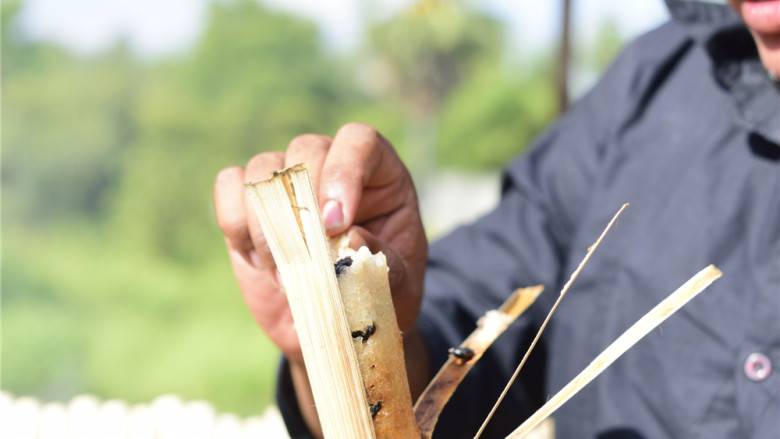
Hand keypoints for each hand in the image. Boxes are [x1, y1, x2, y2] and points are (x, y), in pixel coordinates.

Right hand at [214, 123, 427, 361]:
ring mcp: (286, 182)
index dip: (344, 173)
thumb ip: (385, 261)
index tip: (337, 224)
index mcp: (377, 175)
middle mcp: (330, 166)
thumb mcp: (399, 284)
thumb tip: (351, 237)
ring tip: (286, 273)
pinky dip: (237, 224)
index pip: (358, 141)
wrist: (341, 322)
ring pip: (262, 167)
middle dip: (302, 204)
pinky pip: (229, 185)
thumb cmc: (378, 294)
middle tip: (308, 257)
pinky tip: (260, 262)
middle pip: (306, 148)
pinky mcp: (249, 204)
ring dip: (268, 223)